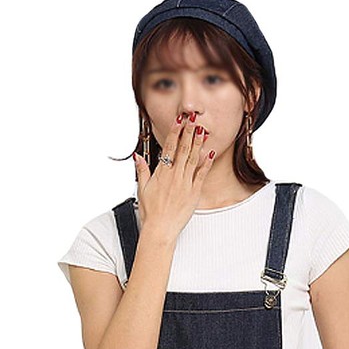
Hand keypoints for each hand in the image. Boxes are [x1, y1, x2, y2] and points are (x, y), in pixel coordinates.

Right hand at [133, 112, 215, 239]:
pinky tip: (210, 153)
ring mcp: (185, 184)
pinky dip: (206, 164)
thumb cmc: (151, 212)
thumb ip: (142, 170)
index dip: (175, 132)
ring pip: (193, 159)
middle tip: (193, 119)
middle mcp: (174, 176)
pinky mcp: (194, 193)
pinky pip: (201, 175)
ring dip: (198, 143)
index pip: (169, 147)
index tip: (178, 120)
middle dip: (188, 132)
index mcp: (162, 173)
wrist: (160, 229)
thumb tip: (138, 156)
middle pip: (183, 149)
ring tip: (202, 130)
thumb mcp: (142, 189)